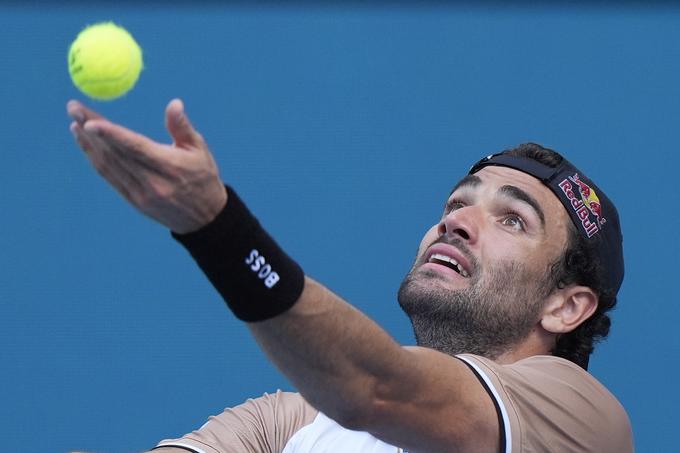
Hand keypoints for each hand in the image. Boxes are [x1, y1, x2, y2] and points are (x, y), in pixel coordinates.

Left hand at [67, 99, 227, 233]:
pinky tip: (86, 143)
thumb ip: (182, 127)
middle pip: (115, 153)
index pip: (134, 148)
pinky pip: (109, 176)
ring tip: (74, 121)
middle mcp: (152, 183)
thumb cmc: (203, 177)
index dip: (110, 135)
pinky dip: (94, 158)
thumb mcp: (200, 150)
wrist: (204, 218)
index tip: (88, 120)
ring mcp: (140, 194)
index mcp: (170, 167)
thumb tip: (174, 103)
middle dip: (91, 129)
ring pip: (108, 165)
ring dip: (88, 143)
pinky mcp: (133, 200)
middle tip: (74, 107)